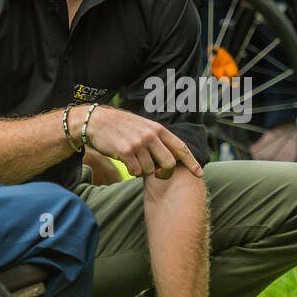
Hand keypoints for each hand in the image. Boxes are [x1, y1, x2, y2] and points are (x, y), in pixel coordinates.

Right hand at [82, 106, 202, 180]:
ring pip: (150, 170)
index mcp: (158, 129)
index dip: (192, 162)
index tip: (199, 174)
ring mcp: (138, 143)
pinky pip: (135, 172)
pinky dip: (131, 171)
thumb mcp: (143, 127)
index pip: (180, 147)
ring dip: (143, 171)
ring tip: (134, 160)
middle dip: (165, 174)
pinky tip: (125, 161)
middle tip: (158, 175)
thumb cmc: (121, 127)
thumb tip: (173, 156)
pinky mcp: (125, 152)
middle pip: (169, 164)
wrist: (96, 121)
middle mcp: (151, 136)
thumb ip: (157, 138)